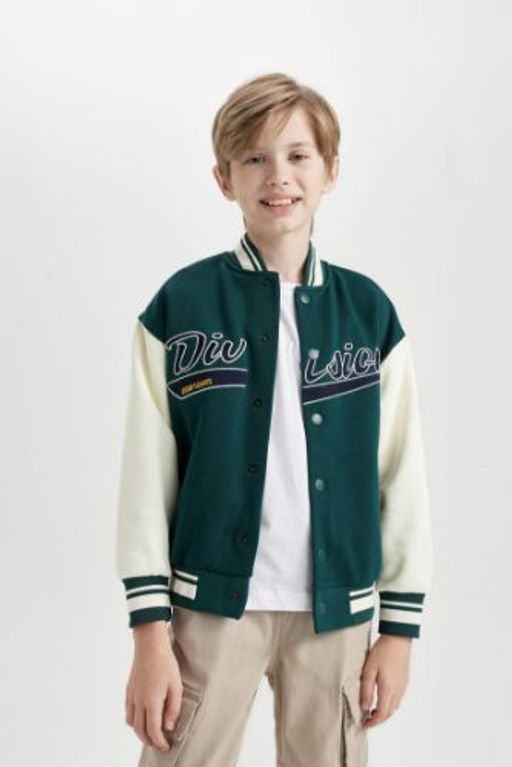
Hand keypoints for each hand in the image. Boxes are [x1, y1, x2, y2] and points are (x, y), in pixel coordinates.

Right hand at [125, 622, 182, 751]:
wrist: (150, 644)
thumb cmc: (165, 663)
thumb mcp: (176, 685)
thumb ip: (173, 708)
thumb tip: (168, 727)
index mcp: (151, 701)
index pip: (153, 730)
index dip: (160, 742)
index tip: (167, 746)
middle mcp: (138, 701)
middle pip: (140, 730)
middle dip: (150, 742)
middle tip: (160, 745)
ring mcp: (131, 695)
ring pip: (131, 723)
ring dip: (140, 733)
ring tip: (151, 735)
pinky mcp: (128, 690)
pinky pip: (128, 712)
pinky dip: (133, 721)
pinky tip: (142, 719)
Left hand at [360, 634, 411, 727]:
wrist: (398, 639)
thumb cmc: (382, 652)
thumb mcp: (369, 670)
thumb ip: (366, 690)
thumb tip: (364, 707)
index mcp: (388, 690)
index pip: (381, 714)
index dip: (372, 722)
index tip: (364, 724)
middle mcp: (398, 691)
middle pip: (389, 714)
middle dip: (378, 720)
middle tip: (366, 720)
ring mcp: (403, 687)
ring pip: (394, 707)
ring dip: (384, 713)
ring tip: (372, 710)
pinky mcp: (405, 681)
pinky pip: (397, 699)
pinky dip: (389, 705)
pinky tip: (381, 699)